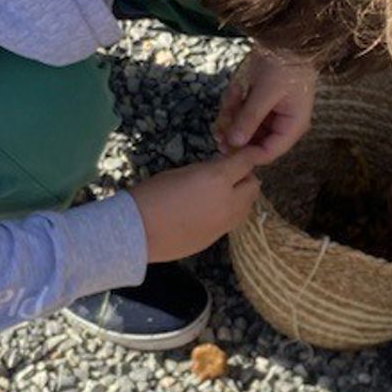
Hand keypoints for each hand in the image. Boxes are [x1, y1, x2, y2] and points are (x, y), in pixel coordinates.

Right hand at [129, 149, 260, 261]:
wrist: (137, 232)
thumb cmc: (152, 195)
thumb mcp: (183, 172)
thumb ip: (208, 170)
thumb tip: (220, 171)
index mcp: (218, 179)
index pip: (247, 162)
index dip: (249, 154)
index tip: (248, 152)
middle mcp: (229, 202)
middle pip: (254, 186)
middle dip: (245, 177)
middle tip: (229, 174)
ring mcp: (225, 224)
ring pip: (247, 207)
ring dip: (240, 197)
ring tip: (220, 193)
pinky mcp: (217, 239)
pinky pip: (232, 222)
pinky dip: (228, 213)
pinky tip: (209, 211)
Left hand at [214, 47, 316, 162]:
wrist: (285, 37)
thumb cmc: (284, 65)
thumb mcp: (265, 93)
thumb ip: (249, 119)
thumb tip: (233, 143)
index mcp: (292, 126)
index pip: (269, 152)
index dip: (246, 154)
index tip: (225, 149)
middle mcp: (282, 123)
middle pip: (253, 141)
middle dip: (235, 132)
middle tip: (217, 129)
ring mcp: (270, 112)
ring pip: (244, 126)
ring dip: (233, 115)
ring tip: (231, 97)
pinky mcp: (259, 101)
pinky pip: (242, 111)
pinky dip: (234, 103)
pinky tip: (236, 88)